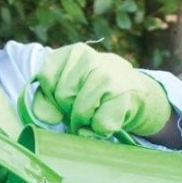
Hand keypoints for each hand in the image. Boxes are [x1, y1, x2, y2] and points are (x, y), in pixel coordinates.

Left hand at [31, 43, 170, 137]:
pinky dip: (100, 130)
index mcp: (73, 52)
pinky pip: (100, 125)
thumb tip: (47, 117)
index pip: (46, 78)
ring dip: (85, 122)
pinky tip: (108, 117)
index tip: (68, 95)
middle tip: (84, 106)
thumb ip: (45, 100)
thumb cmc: (92, 91)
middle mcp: (91, 59)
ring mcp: (109, 77)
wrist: (135, 92)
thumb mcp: (66, 87)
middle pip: (63, 97)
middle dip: (69, 109)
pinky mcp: (123, 97)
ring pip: (81, 112)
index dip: (52, 94)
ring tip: (94, 114)